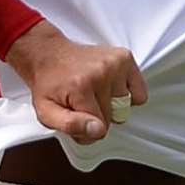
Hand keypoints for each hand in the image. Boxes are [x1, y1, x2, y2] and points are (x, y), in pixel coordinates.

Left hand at [5, 20, 147, 144]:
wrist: (47, 54)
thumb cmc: (47, 83)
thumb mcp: (45, 111)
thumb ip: (69, 126)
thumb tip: (97, 130)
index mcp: (80, 86)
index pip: (100, 128)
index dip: (87, 128)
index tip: (75, 114)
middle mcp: (100, 72)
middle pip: (113, 117)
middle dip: (98, 114)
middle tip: (81, 101)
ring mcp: (114, 63)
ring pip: (125, 105)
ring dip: (111, 103)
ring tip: (93, 91)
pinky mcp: (124, 58)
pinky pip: (139, 93)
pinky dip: (128, 94)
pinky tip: (109, 87)